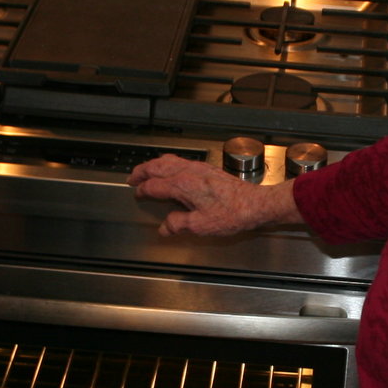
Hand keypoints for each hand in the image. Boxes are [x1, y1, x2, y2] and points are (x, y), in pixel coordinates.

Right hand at [129, 153, 297, 237]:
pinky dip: (168, 162)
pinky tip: (171, 168)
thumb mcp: (201, 225)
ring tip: (147, 170)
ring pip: (169, 160)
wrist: (255, 204)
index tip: (138, 195)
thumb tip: (165, 227)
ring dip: (154, 164)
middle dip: (142, 171)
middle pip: (157, 166)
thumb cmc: (232, 213)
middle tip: (132, 177)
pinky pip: (181, 160)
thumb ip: (178, 225)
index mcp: (183, 185)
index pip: (154, 185)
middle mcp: (189, 172)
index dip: (143, 190)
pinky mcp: (208, 169)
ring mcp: (199, 168)